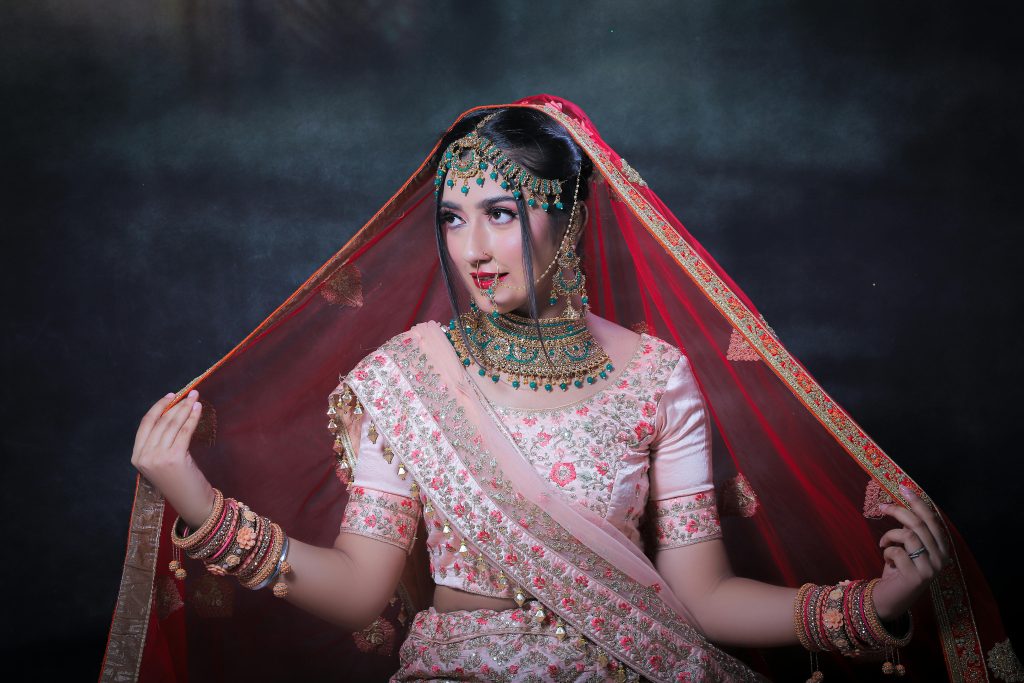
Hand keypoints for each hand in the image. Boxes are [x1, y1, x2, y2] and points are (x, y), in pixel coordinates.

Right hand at [131, 390, 215, 527]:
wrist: (191, 502)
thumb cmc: (179, 481)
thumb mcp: (161, 462)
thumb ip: (159, 443)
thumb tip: (172, 413)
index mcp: (137, 457)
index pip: (145, 424)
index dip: (158, 407)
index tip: (170, 396)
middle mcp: (144, 456)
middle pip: (160, 422)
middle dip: (176, 405)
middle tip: (189, 393)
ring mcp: (158, 457)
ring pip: (172, 424)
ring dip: (185, 408)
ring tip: (195, 398)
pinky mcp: (174, 458)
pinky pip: (184, 431)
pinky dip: (192, 417)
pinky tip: (198, 409)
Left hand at [872, 486, 950, 619]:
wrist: (892, 597)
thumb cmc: (899, 568)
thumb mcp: (907, 546)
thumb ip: (911, 530)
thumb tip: (904, 503)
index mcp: (942, 548)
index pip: (932, 520)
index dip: (918, 502)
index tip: (902, 488)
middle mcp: (941, 558)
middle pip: (919, 524)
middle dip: (898, 512)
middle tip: (882, 507)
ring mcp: (931, 569)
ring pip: (908, 536)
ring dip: (890, 536)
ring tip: (884, 543)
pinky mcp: (917, 577)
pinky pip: (897, 552)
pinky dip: (887, 552)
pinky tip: (888, 560)